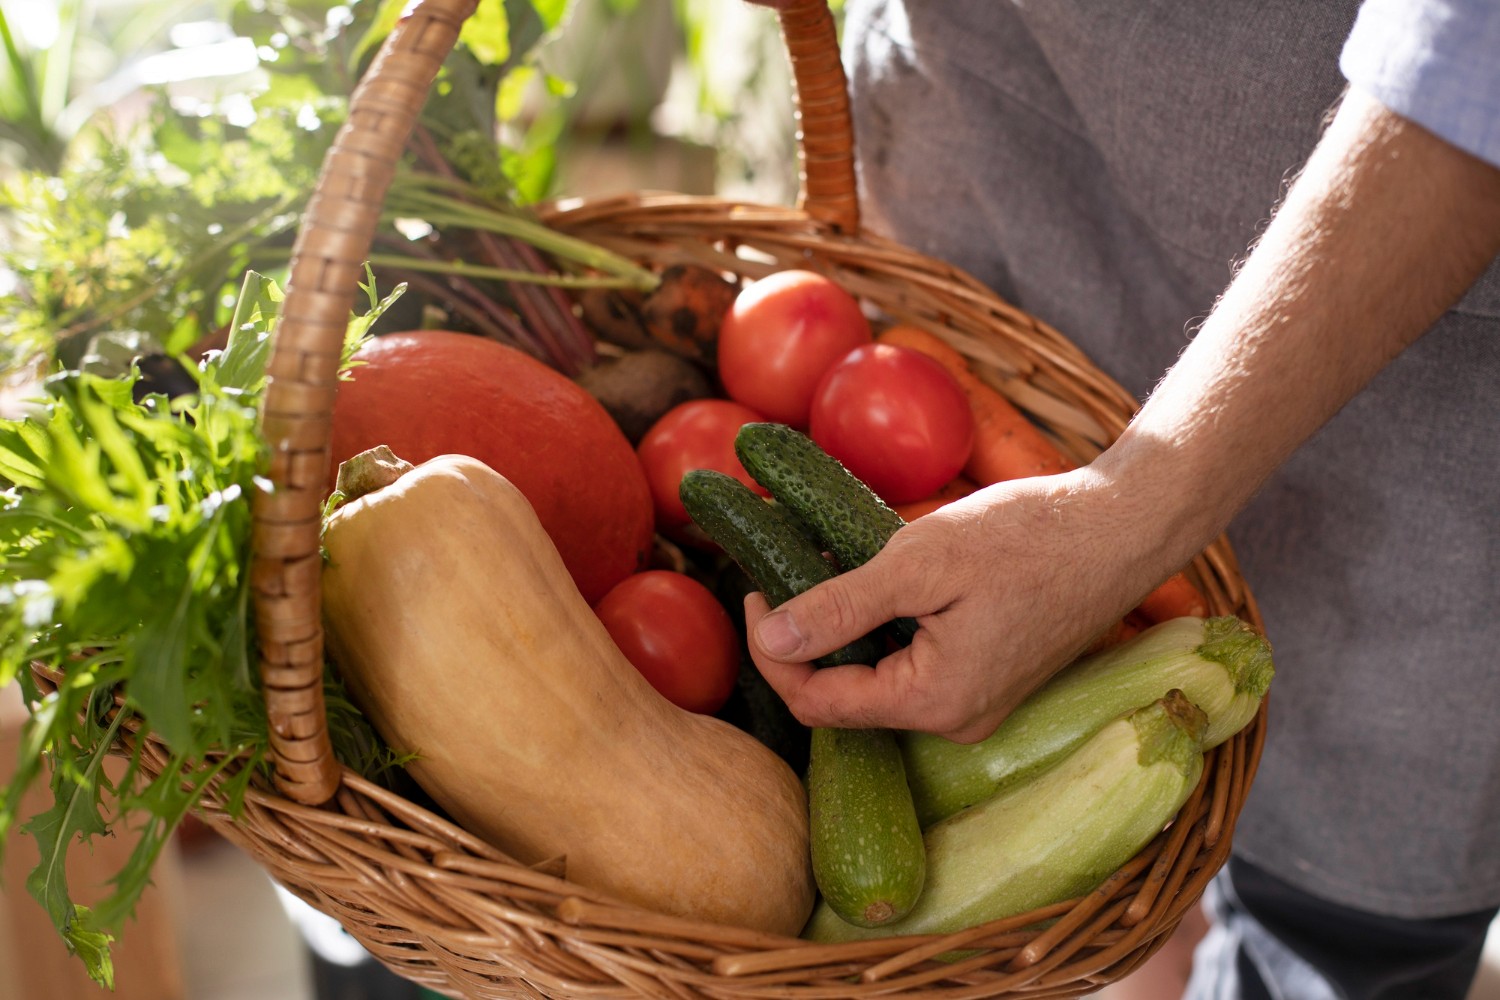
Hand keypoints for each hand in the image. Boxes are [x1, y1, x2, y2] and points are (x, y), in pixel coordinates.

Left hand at [745, 467, 1157, 742]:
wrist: (1122, 528)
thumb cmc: (1029, 538)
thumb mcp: (920, 562)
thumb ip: (840, 607)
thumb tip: (771, 638)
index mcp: (933, 703)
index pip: (816, 703)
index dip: (772, 650)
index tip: (757, 588)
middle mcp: (954, 721)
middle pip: (844, 697)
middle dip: (806, 639)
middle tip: (787, 572)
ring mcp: (975, 704)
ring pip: (877, 680)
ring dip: (844, 629)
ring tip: (832, 565)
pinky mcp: (989, 678)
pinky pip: (914, 667)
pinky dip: (884, 628)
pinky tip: (880, 579)